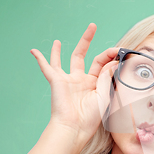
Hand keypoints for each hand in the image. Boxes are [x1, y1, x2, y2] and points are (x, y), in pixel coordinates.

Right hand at [30, 23, 118, 145]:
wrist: (75, 127)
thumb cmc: (91, 116)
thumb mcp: (104, 94)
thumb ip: (107, 76)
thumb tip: (115, 61)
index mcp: (95, 84)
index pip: (102, 63)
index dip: (110, 55)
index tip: (119, 50)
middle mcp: (81, 80)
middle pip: (84, 56)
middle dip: (87, 41)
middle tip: (92, 25)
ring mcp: (68, 80)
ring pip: (64, 61)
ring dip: (61, 49)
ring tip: (58, 41)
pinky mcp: (57, 81)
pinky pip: (47, 68)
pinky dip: (41, 59)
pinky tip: (34, 51)